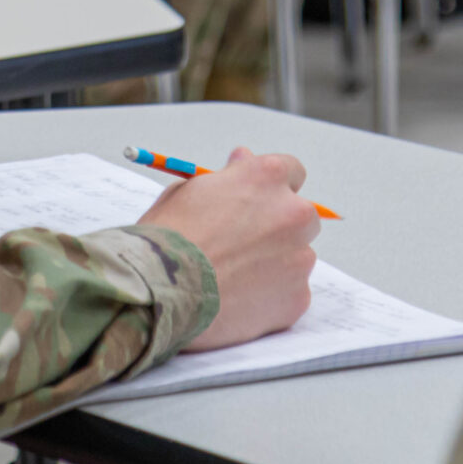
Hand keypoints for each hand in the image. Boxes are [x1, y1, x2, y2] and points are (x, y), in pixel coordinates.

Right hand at [138, 146, 318, 350]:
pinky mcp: (297, 298)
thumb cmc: (167, 238)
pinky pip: (290, 294)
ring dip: (274, 264)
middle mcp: (292, 214)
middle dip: (278, 227)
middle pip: (301, 217)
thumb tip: (242, 163)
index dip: (270, 189)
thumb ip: (226, 178)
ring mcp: (299, 258)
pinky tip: (238, 300)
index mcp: (266, 178)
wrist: (161, 291)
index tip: (256, 201)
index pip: (291, 172)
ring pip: (296, 258)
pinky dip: (270, 298)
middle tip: (242, 245)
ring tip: (232, 279)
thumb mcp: (187, 191)